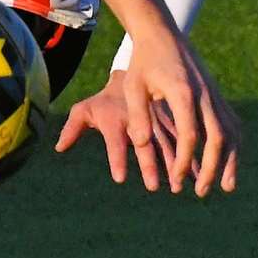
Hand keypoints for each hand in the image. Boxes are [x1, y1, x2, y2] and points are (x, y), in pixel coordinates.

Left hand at [55, 70, 183, 189]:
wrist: (133, 70)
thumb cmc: (106, 98)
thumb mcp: (87, 107)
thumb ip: (73, 126)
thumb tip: (58, 148)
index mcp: (117, 116)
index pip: (115, 139)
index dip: (116, 158)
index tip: (119, 178)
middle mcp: (140, 117)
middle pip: (145, 143)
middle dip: (149, 165)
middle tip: (153, 187)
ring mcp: (160, 118)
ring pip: (170, 143)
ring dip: (174, 165)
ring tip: (177, 186)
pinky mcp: (176, 118)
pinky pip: (186, 138)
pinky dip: (192, 155)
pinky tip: (199, 173)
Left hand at [118, 34, 240, 195]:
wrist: (161, 33)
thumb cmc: (143, 61)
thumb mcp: (132, 86)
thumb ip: (137, 115)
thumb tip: (141, 145)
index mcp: (182, 92)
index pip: (190, 135)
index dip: (184, 160)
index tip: (176, 178)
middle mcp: (204, 93)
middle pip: (217, 138)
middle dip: (211, 168)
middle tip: (201, 192)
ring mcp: (214, 93)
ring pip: (230, 132)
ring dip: (230, 161)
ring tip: (226, 186)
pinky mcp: (217, 94)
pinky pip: (231, 122)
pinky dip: (234, 144)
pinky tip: (230, 161)